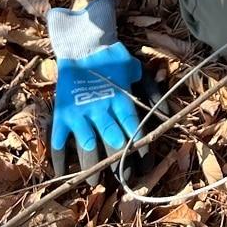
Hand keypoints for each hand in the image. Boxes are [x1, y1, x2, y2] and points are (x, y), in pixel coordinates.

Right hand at [46, 0, 142, 183]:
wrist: (83, 45)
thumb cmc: (113, 57)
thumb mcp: (135, 69)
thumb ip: (150, 89)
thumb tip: (167, 110)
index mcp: (121, 100)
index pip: (134, 130)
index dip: (139, 151)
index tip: (143, 167)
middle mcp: (102, 110)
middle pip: (112, 143)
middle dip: (118, 164)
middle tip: (123, 180)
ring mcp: (80, 113)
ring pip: (87, 147)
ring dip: (92, 167)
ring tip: (95, 181)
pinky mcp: (62, 114)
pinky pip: (59, 142)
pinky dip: (60, 160)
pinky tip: (64, 172)